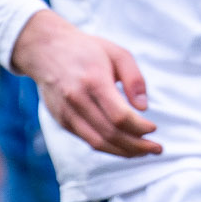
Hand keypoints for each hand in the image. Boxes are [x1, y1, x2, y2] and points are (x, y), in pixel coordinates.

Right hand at [10, 10, 158, 158]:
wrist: (44, 50)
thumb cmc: (85, 50)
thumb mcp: (117, 53)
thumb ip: (134, 78)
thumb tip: (143, 108)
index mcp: (93, 80)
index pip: (119, 116)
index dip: (139, 128)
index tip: (153, 128)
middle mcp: (77, 99)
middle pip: (110, 133)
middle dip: (137, 145)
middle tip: (156, 148)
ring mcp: (66, 112)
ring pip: (98, 142)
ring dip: (123, 152)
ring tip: (143, 152)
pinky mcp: (62, 120)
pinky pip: (87, 140)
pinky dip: (108, 147)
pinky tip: (123, 145)